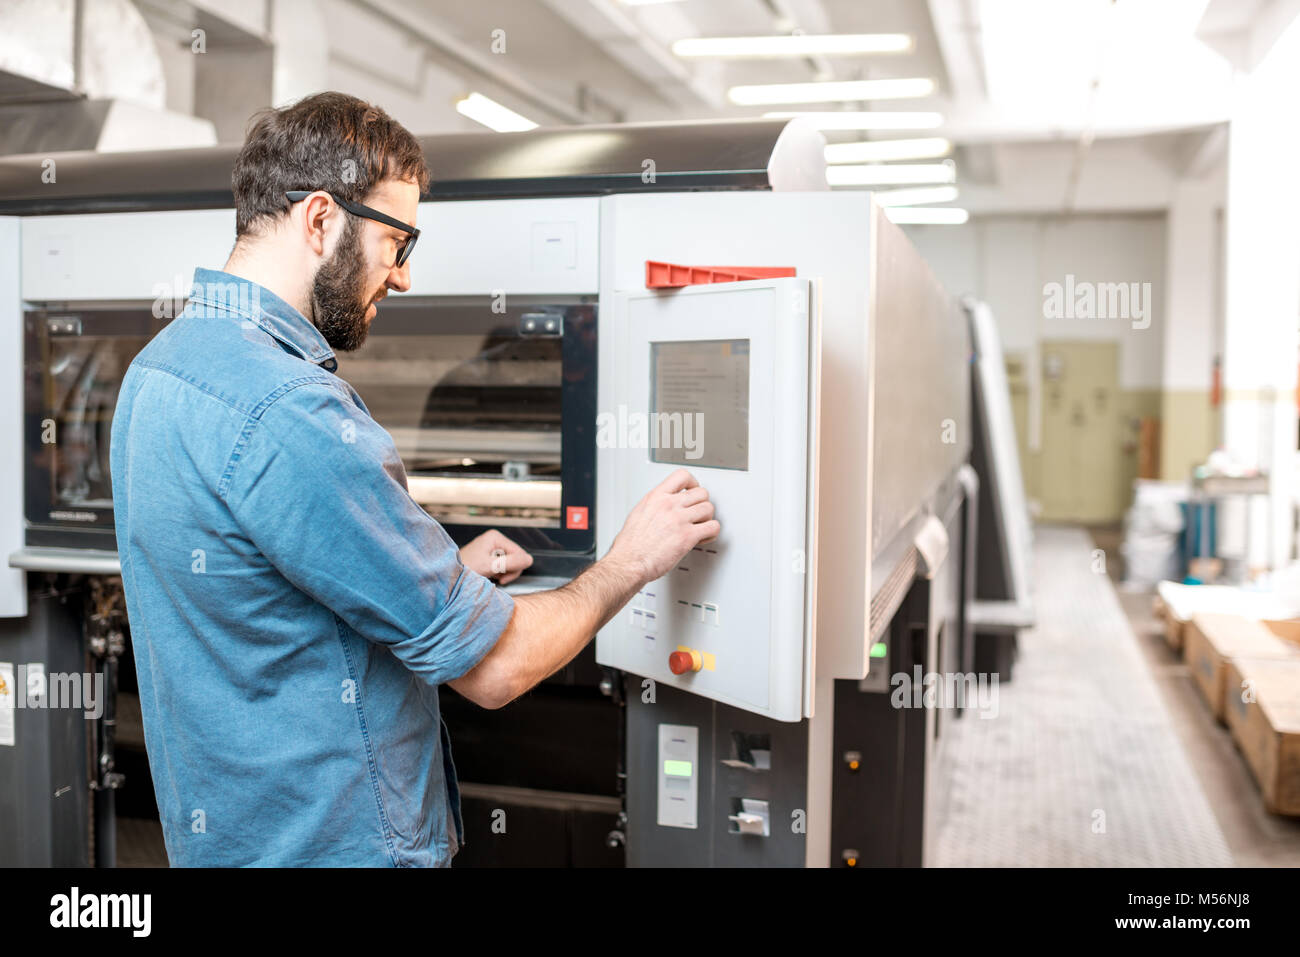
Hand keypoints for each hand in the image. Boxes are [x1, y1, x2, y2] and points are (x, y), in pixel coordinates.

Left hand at [459, 530, 533, 585]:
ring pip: (511, 564)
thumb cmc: (464, 569)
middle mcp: (495, 541)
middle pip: (516, 558)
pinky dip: (499, 574)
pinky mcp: (489, 557)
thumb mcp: (489, 566)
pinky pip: (503, 566)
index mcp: (495, 537)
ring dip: (504, 573)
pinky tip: (490, 576)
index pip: (519, 553)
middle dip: (509, 571)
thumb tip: (529, 560)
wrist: (449, 577)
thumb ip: (510, 562)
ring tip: (491, 576)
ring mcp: (492, 549)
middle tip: (497, 578)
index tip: (502, 576)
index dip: (515, 567)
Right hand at [607, 468, 718, 585]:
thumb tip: (663, 506)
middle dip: (702, 504)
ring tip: (700, 527)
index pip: (682, 476)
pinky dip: (711, 533)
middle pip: (701, 492)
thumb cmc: (630, 544)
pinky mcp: (687, 536)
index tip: (693, 490)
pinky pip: (713, 527)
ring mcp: (679, 519)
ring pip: (709, 508)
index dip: (693, 483)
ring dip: (707, 519)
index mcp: (656, 497)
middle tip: (698, 513)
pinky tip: (702, 538)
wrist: (629, 561)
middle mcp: (669, 505)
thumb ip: (655, 505)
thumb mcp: (638, 513)